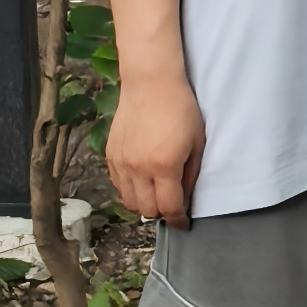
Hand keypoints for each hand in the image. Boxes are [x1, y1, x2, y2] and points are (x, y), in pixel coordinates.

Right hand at [106, 72, 205, 226]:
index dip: (178, 220)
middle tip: (171, 206)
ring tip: (156, 196)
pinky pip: (118, 186)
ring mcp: (121, 163)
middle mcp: (139, 168)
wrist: (150, 83)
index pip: (169, 207)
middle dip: (162, 213)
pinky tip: (141, 182)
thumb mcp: (197, 142)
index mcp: (164, 166)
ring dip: (144, 205)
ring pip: (129, 202)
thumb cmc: (181, 109)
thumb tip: (185, 198)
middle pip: (147, 210)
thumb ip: (191, 174)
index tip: (183, 223)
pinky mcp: (110, 155)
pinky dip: (130, 191)